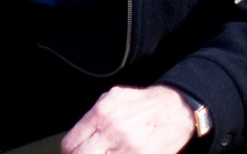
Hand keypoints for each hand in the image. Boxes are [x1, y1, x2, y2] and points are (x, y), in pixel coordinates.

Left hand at [60, 86, 196, 153]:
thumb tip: (76, 137)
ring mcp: (129, 148)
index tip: (75, 152)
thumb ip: (92, 117)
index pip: (71, 144)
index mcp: (102, 113)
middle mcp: (113, 131)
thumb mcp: (113, 97)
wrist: (176, 109)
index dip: (71, 151)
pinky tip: (120, 153)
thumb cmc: (144, 104)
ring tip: (107, 152)